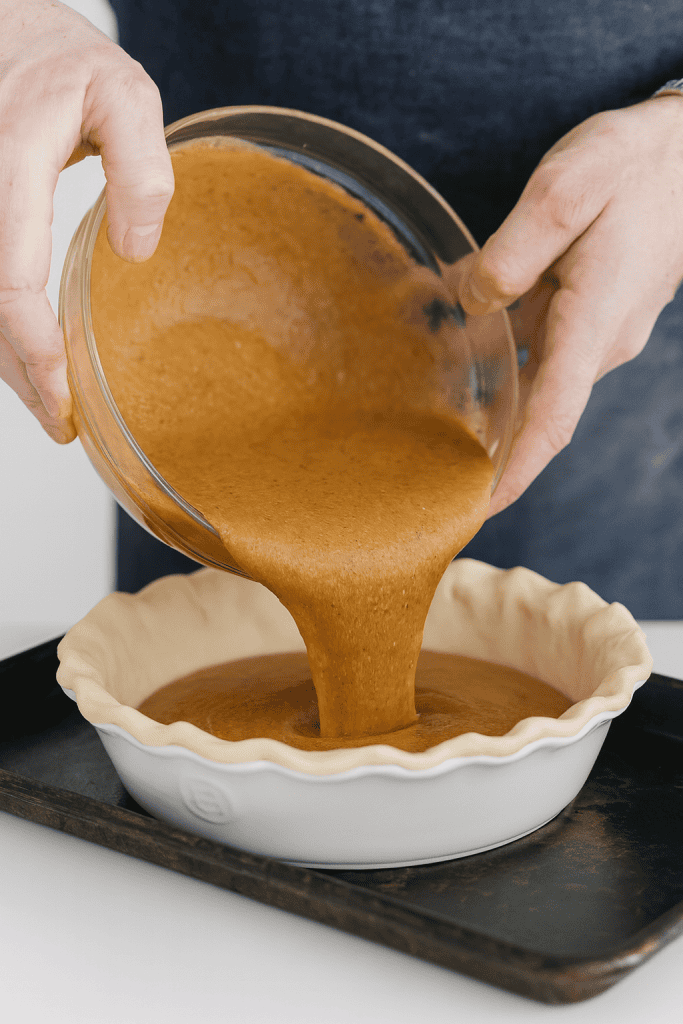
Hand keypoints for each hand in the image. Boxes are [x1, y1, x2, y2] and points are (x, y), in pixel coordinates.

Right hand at [0, 0, 173, 441]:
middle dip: (19, 374)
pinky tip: (26, 353)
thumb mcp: (124, 95)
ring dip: (5, 359)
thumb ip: (140, 167)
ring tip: (48, 403)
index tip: (63, 396)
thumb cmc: (64, 62)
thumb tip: (136, 251)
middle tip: (60, 423)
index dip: (35, 347)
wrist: (3, 31)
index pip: (10, 279)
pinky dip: (1, 324)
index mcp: (12, 163)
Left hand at [456, 95, 682, 516]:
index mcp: (592, 322)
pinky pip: (542, 353)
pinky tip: (462, 359)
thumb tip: (472, 301)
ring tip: (433, 433)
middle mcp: (598, 343)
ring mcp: (598, 333)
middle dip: (492, 455)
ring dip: (493, 411)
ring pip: (536, 383)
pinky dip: (504, 368)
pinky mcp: (592, 315)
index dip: (514, 471)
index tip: (477, 511)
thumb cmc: (632, 165)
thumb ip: (513, 250)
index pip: (552, 420)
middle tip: (434, 483)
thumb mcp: (567, 187)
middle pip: (538, 416)